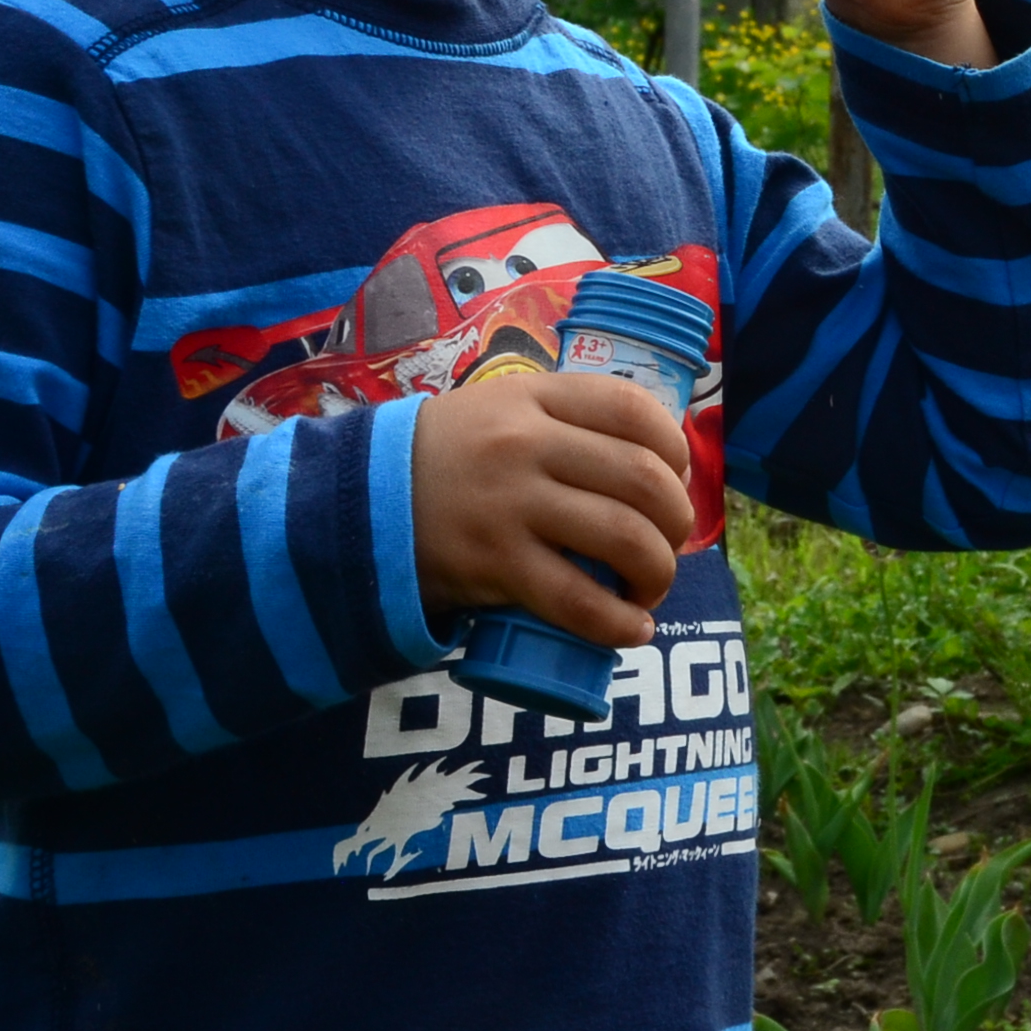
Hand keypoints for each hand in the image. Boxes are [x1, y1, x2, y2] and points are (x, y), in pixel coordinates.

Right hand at [411, 372, 694, 649]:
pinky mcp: (494, 564)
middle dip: (676, 520)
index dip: (675, 448)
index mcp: (534, 399)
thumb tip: (650, 461)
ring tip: (650, 588)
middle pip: (643, 479)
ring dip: (658, 572)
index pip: (633, 410)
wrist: (353, 502)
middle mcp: (526, 445)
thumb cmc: (446, 460)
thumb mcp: (500, 411)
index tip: (676, 478)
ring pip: (623, 537)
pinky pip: (577, 600)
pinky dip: (619, 622)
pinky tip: (633, 631)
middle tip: (668, 543)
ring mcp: (510, 504)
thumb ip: (563, 421)